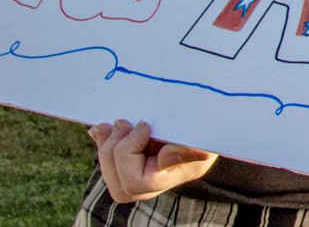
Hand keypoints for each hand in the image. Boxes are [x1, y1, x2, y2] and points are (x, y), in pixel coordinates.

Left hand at [90, 119, 217, 202]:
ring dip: (106, 145)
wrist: (206, 125)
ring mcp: (137, 175)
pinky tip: (101, 130)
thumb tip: (164, 156)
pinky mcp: (128, 161)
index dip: (131, 152)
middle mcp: (150, 184)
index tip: (144, 126)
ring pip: (109, 172)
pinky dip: (103, 141)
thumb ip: (188, 148)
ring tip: (115, 124)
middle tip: (123, 122)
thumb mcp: (205, 138)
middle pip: (118, 183)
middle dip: (113, 150)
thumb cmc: (207, 131)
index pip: (136, 182)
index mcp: (168, 178)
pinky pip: (107, 159)